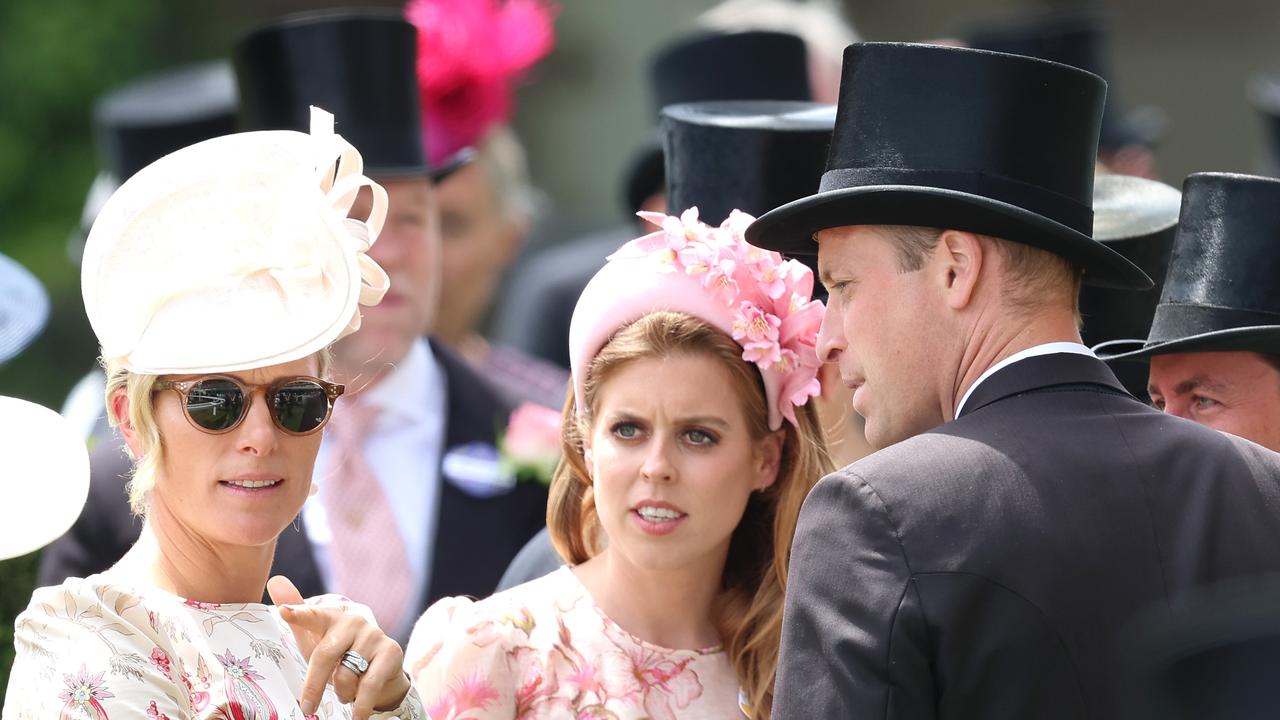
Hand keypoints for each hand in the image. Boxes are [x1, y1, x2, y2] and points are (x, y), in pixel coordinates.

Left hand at [268, 576, 410, 719]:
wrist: (380, 663)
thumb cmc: (340, 648)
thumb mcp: (315, 635)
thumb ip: (298, 613)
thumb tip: (275, 581)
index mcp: (331, 615)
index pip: (312, 614)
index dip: (298, 613)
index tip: (283, 612)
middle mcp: (353, 621)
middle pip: (325, 655)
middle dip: (313, 685)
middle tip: (307, 707)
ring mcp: (373, 635)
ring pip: (345, 675)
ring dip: (341, 692)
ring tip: (344, 693)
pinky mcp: (391, 652)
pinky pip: (368, 686)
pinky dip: (360, 706)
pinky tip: (357, 717)